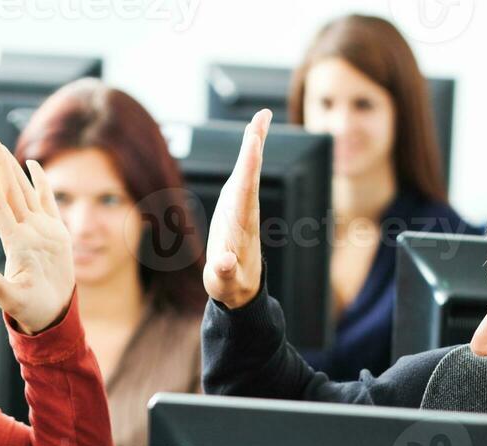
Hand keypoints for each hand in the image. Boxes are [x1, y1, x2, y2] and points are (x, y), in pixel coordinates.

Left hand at [0, 135, 73, 334]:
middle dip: (0, 165)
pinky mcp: (55, 233)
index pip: (0, 207)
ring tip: (2, 147)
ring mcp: (40, 230)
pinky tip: (33, 166)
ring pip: (25, 192)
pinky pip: (47, 201)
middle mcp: (25, 231)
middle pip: (10, 191)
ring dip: (14, 169)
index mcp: (15, 243)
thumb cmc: (32, 310)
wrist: (52, 314)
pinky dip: (40, 183)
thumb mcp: (12, 299)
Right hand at [203, 110, 271, 310]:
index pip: (246, 191)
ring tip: (260, 118)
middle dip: (254, 145)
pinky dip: (248, 154)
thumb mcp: (225, 284)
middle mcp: (245, 211)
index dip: (249, 166)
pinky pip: (244, 174)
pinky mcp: (237, 206)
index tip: (253, 142)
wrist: (242, 288)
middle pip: (250, 173)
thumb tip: (224, 263)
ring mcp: (242, 207)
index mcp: (242, 225)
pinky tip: (252, 136)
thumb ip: (224, 273)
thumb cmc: (231, 285)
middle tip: (261, 116)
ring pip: (249, 170)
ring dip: (254, 143)